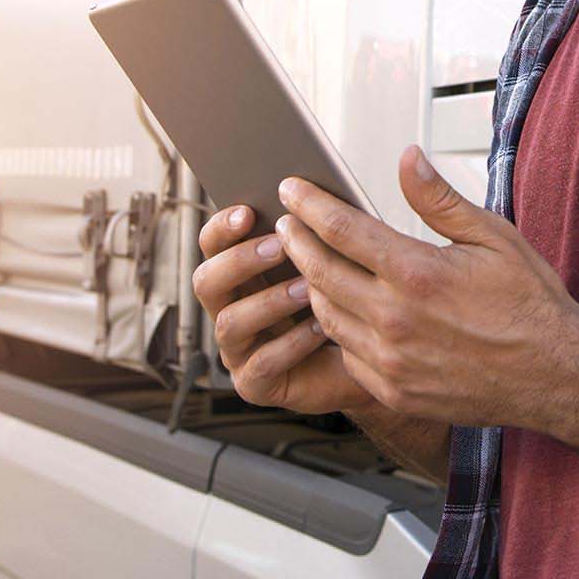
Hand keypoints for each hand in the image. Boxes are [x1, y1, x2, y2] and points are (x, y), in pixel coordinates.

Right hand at [193, 201, 372, 414]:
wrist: (372, 362)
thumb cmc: (349, 303)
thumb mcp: (331, 262)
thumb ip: (313, 234)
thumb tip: (312, 194)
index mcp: (239, 275)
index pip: (211, 245)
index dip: (222, 228)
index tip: (248, 210)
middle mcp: (229, 309)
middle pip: (206, 281)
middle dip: (240, 261)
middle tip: (281, 245)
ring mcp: (237, 349)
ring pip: (230, 322)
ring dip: (269, 301)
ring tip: (309, 288)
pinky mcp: (254, 384)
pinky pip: (261, 363)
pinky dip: (290, 343)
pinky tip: (320, 329)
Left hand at [277, 145, 578, 429]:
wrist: (558, 377)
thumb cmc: (530, 305)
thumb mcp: (493, 238)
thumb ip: (439, 200)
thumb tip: (407, 158)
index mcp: (416, 274)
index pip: (340, 229)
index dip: (308, 204)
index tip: (291, 188)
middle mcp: (395, 320)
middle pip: (318, 272)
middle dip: (295, 242)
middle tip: (286, 224)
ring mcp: (390, 360)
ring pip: (325, 315)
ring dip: (310, 286)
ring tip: (308, 264)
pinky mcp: (393, 391)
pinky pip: (344, 354)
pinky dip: (336, 329)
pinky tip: (339, 311)